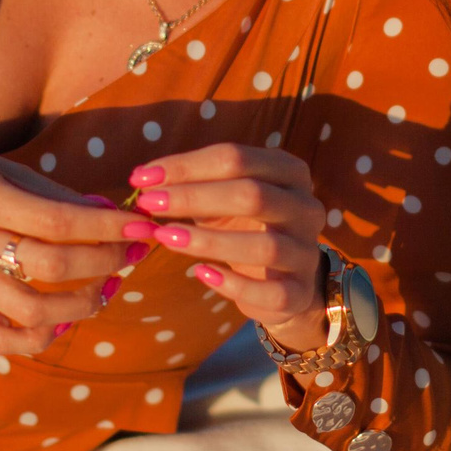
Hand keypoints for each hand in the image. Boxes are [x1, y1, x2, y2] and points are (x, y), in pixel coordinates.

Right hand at [0, 145, 142, 357]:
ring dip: (82, 305)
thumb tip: (113, 211)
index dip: (107, 226)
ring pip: (31, 311)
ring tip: (107, 286)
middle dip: (105, 262)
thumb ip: (55, 193)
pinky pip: (3, 339)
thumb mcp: (2, 167)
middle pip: (50, 266)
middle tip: (132, 252)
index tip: (142, 226)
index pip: (57, 221)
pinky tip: (63, 321)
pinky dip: (40, 339)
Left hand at [122, 144, 328, 352]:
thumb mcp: (221, 198)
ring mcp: (308, 251)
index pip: (237, 158)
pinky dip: (234, 284)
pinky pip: (272, 291)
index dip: (186, 166)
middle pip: (252, 195)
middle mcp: (306, 207)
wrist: (282, 278)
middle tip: (149, 203)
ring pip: (265, 245)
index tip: (142, 177)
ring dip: (209, 241)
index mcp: (289, 172)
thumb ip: (191, 185)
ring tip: (165, 237)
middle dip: (194, 197)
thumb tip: (143, 178)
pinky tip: (202, 274)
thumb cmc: (244, 226)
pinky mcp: (301, 292)